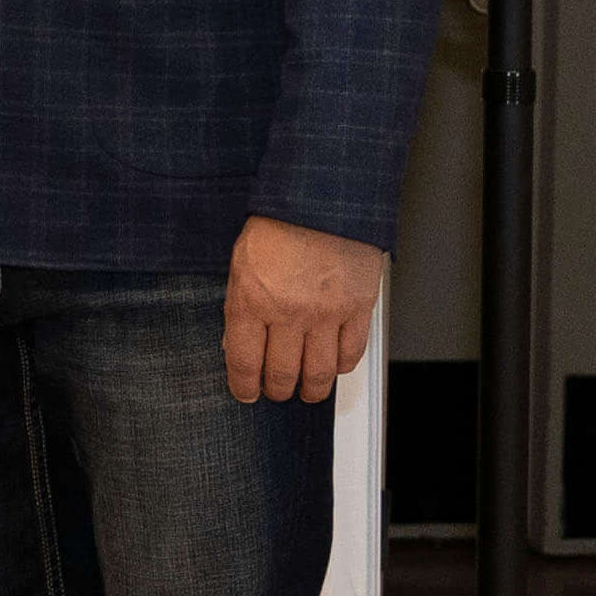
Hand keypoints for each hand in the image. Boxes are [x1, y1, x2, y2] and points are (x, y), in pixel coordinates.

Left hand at [225, 214, 384, 405]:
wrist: (321, 201)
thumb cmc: (276, 227)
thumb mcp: (240, 265)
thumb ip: (240, 305)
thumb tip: (237, 343)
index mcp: (251, 302)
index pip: (243, 361)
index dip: (243, 385)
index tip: (245, 393)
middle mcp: (288, 314)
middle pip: (282, 373)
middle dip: (276, 390)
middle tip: (276, 392)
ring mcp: (326, 314)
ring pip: (320, 372)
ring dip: (312, 389)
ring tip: (307, 391)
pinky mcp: (358, 309)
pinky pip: (352, 352)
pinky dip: (343, 367)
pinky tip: (334, 368)